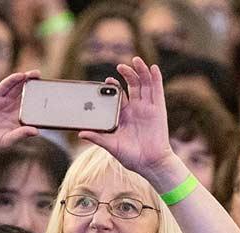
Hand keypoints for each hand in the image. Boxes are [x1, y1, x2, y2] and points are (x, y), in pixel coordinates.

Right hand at [0, 71, 40, 157]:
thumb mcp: (7, 141)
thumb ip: (20, 135)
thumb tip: (36, 131)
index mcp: (19, 122)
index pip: (33, 111)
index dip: (42, 104)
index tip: (53, 98)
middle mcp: (12, 111)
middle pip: (27, 97)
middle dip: (36, 89)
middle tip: (47, 82)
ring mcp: (3, 103)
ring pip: (17, 89)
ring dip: (26, 81)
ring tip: (36, 74)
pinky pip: (4, 87)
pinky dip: (12, 81)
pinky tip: (20, 76)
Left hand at [79, 57, 174, 179]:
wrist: (151, 164)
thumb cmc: (131, 157)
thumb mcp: (111, 146)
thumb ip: (98, 137)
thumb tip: (80, 133)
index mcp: (124, 115)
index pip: (118, 96)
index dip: (113, 86)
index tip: (106, 81)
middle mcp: (136, 109)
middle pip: (132, 86)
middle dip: (126, 74)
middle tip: (120, 67)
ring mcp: (148, 108)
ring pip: (144, 85)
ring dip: (140, 71)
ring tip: (136, 60)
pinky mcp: (159, 110)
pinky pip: (157, 91)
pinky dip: (156, 79)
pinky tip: (153, 68)